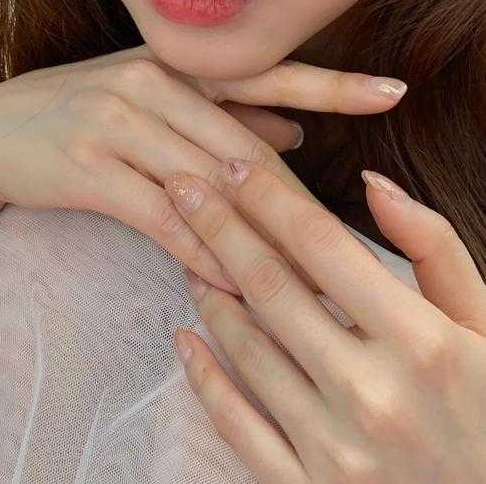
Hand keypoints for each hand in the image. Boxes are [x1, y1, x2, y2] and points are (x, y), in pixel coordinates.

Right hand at [0, 43, 404, 289]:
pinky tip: (234, 280)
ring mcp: (120, 122)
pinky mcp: (91, 167)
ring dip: (258, 237)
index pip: (269, 73)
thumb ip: (225, 114)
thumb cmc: (84, 112)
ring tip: (304, 276)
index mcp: (178, 64)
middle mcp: (154, 84)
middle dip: (298, 200)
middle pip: (247, 146)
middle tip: (345, 240)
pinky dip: (203, 252)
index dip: (334, 85)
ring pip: (210, 186)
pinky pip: (164, 218)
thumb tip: (295, 135)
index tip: (392, 92)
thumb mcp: (154, 97)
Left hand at [164, 159, 485, 483]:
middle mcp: (372, 394)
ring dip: (210, 294)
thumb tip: (373, 183)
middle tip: (183, 186)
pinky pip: (239, 430)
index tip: (235, 167)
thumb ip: (434, 247)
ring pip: (248, 353)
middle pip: (272, 289)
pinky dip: (205, 380)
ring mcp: (336, 450)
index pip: (322, 247)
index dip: (270, 199)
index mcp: (421, 342)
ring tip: (188, 253)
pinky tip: (186, 339)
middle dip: (218, 227)